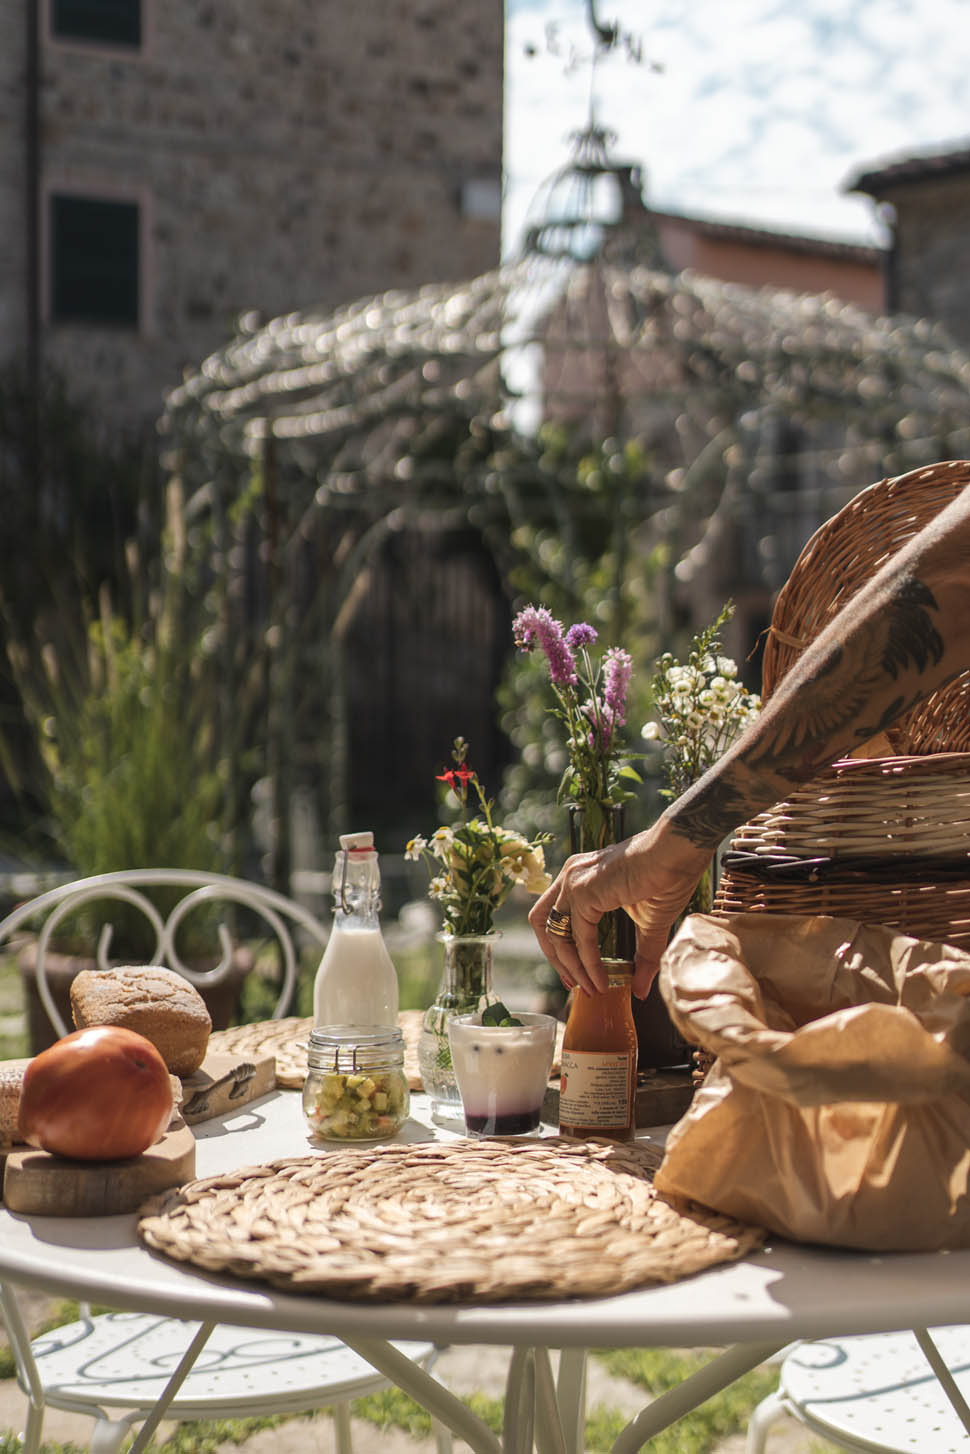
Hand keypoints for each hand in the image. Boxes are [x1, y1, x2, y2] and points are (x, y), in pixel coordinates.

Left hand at [529, 819, 712, 998]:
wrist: (679, 851)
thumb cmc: (668, 877)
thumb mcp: (650, 923)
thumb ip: (642, 956)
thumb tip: (641, 991)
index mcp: (581, 878)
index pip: (555, 918)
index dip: (563, 951)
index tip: (579, 977)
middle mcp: (571, 876)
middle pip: (543, 924)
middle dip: (557, 959)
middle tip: (575, 986)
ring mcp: (574, 881)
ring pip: (554, 933)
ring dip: (570, 966)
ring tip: (590, 988)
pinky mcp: (584, 891)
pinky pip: (579, 936)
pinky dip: (588, 962)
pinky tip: (601, 979)